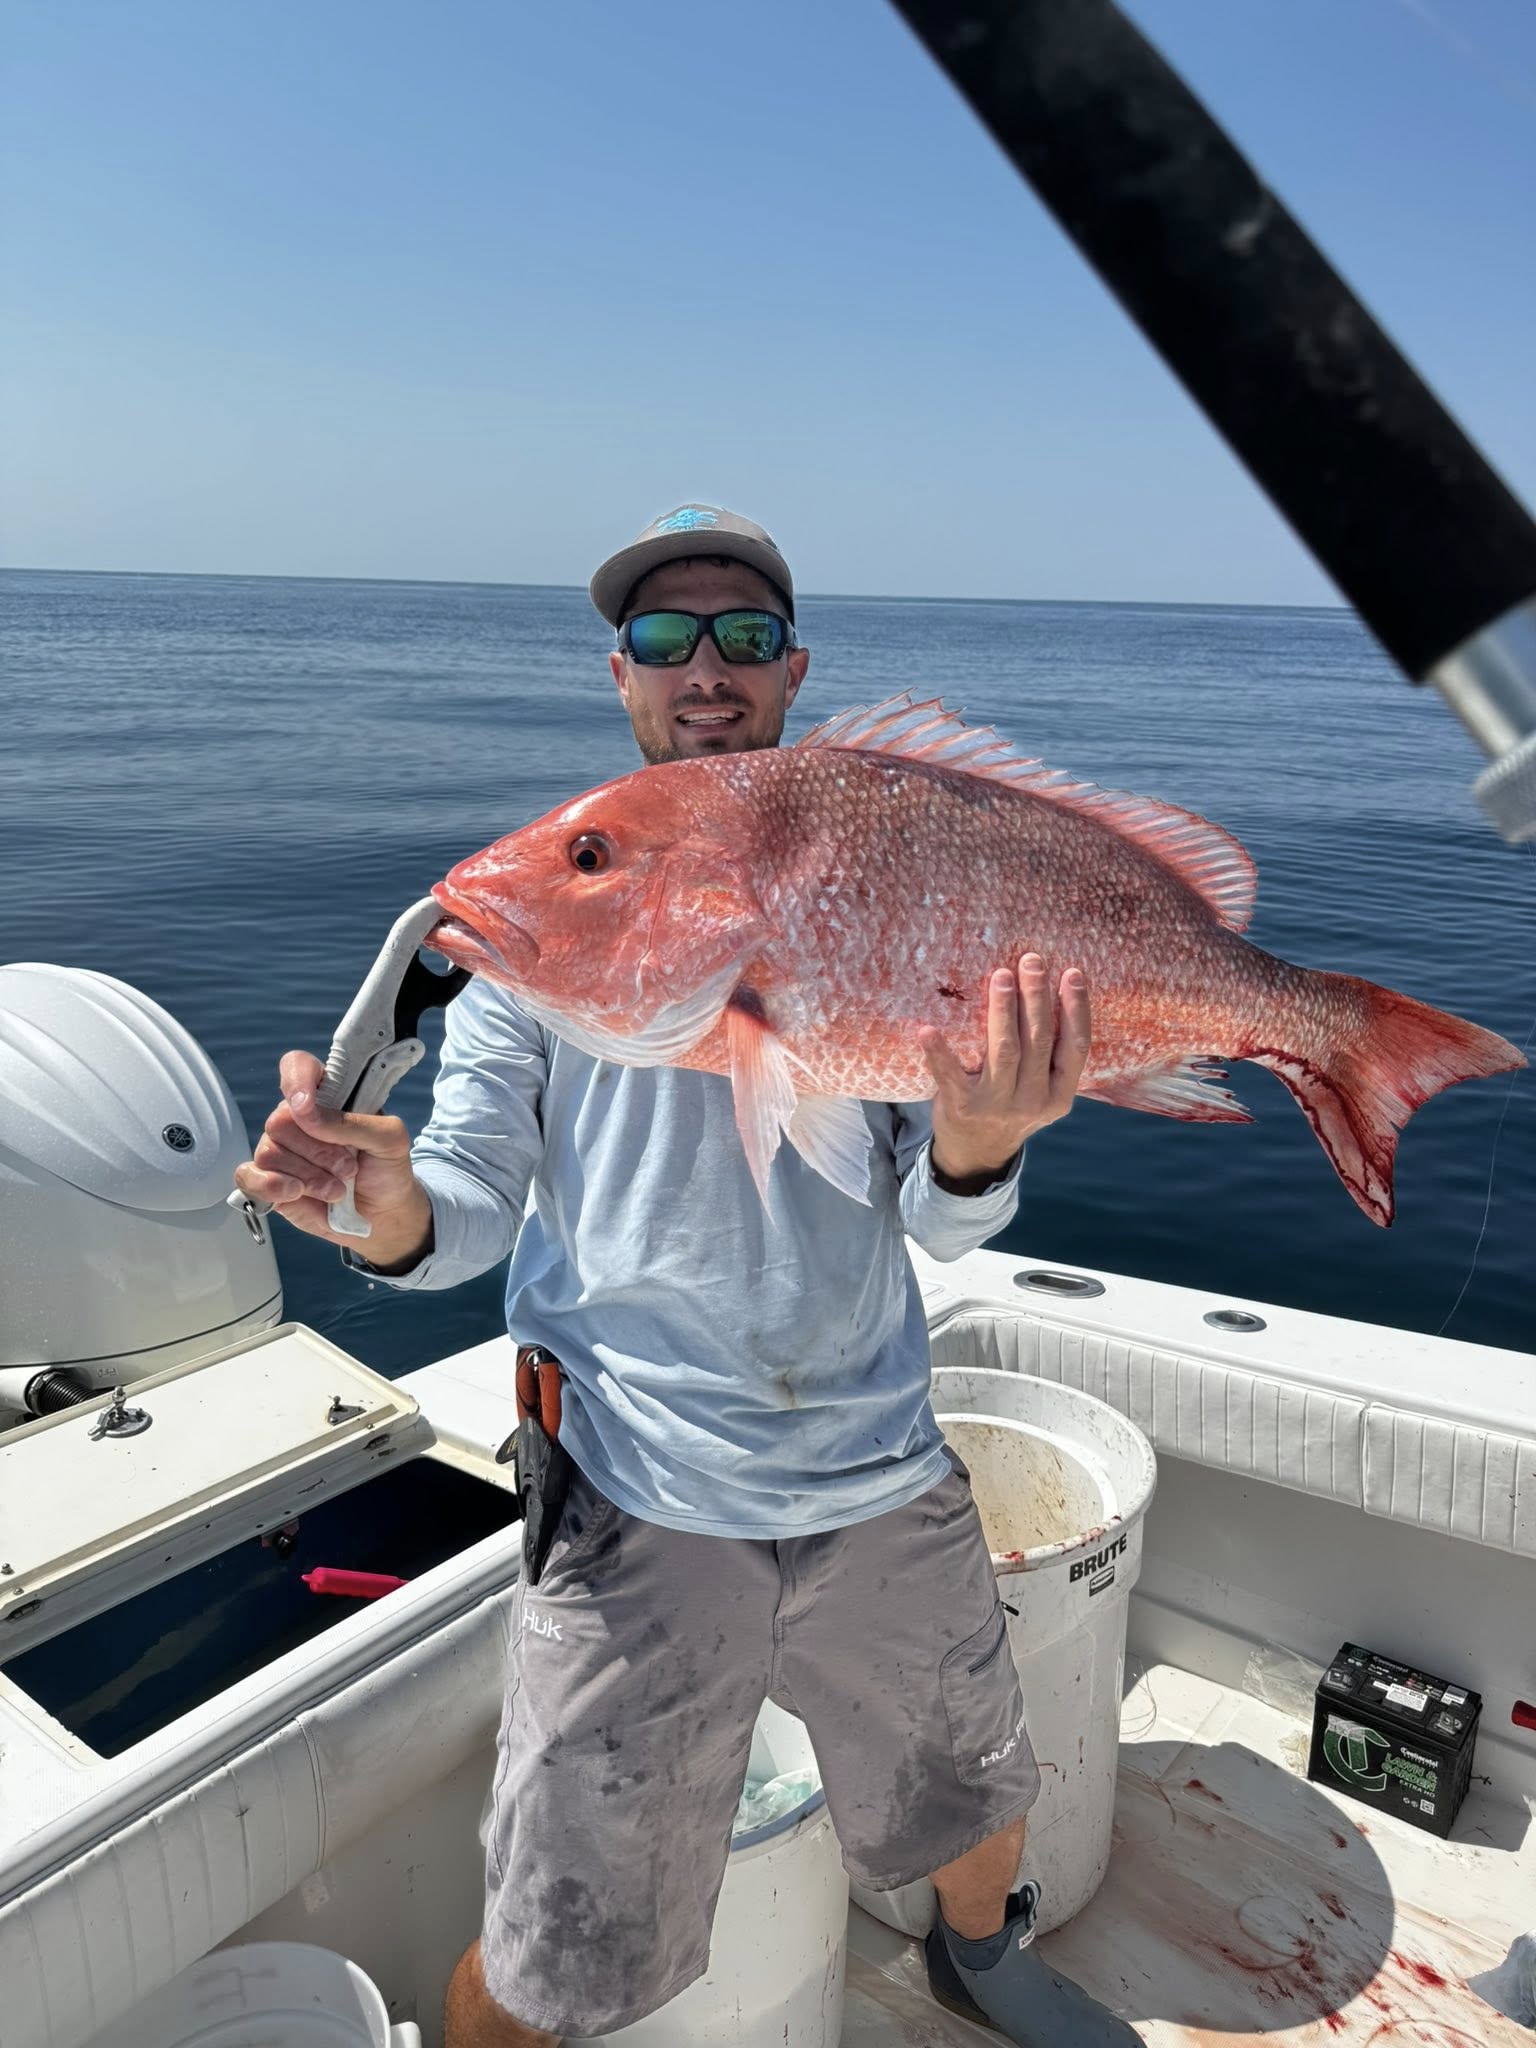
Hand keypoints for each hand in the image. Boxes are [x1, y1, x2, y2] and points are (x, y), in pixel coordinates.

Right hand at [233, 1049, 433, 1268]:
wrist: (382, 1214)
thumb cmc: (386, 1167)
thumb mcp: (389, 1138)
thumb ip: (353, 1122)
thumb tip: (306, 1115)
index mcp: (327, 1096)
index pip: (297, 1067)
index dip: (297, 1081)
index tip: (307, 1106)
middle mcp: (297, 1119)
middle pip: (280, 1120)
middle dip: (318, 1151)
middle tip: (348, 1168)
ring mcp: (280, 1150)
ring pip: (269, 1152)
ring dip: (308, 1176)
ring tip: (336, 1190)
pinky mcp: (268, 1181)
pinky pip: (248, 1175)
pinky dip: (272, 1186)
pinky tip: (297, 1193)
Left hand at [919, 954, 1091, 1191]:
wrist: (976, 1154)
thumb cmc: (1011, 1106)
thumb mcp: (1042, 1091)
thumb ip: (1049, 1056)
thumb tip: (1050, 990)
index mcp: (1059, 1096)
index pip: (1075, 1047)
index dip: (1077, 1009)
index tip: (1073, 972)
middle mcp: (1033, 1102)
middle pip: (1039, 1041)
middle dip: (1036, 997)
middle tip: (1031, 961)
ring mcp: (996, 1106)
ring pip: (1004, 1051)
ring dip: (1003, 1011)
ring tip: (1001, 977)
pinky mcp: (961, 1107)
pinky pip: (950, 1076)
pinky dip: (938, 1052)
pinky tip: (928, 1029)